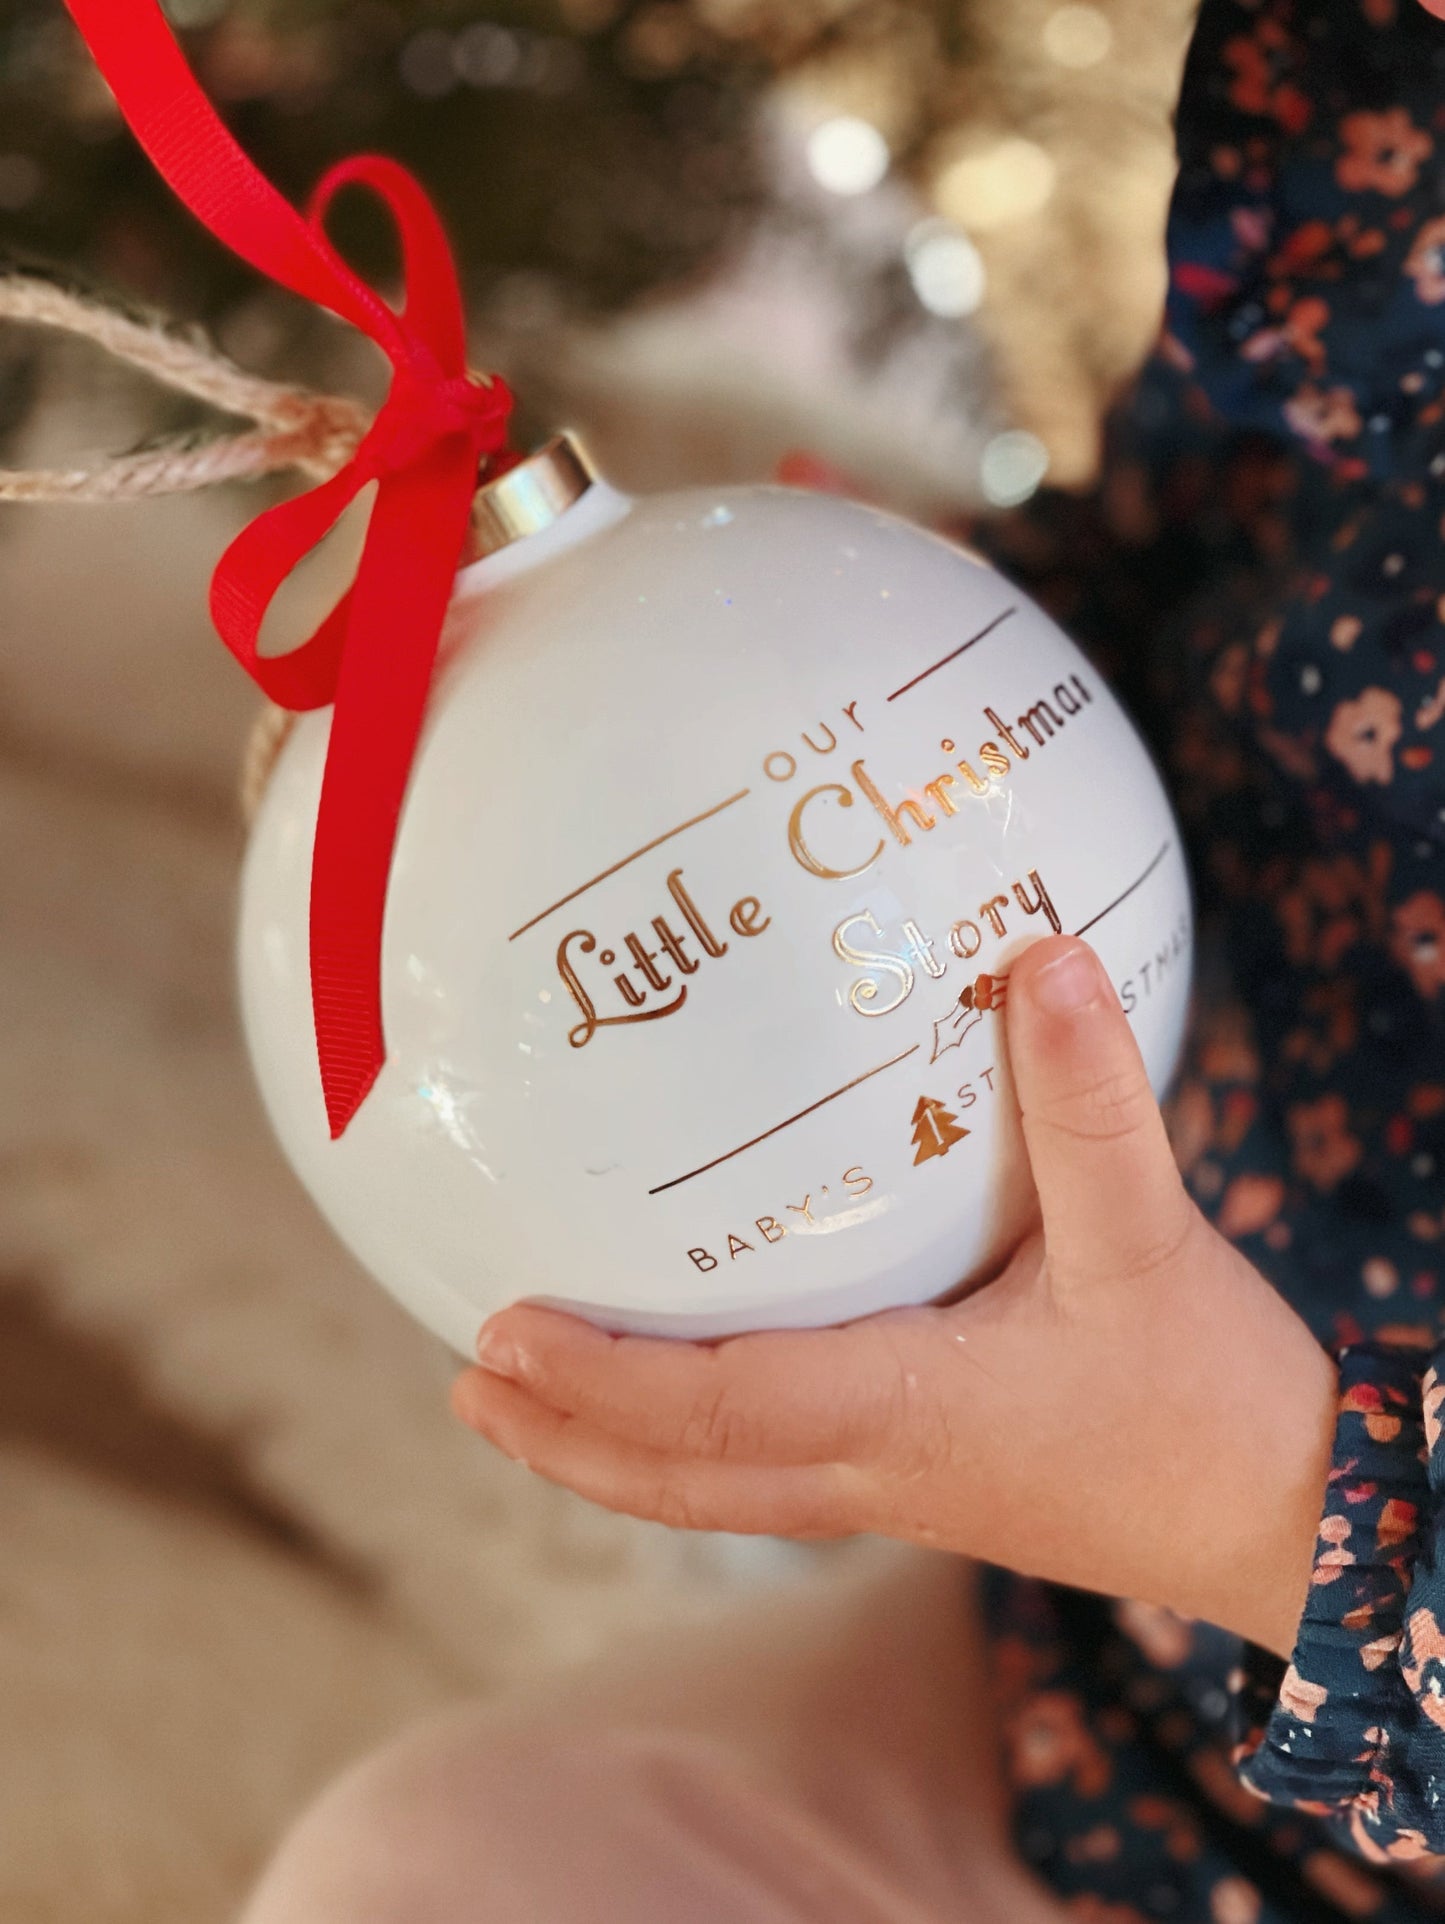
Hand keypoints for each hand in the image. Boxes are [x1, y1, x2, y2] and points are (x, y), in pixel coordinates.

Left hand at [453, 936, 1337, 1656]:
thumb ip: (1092, 1102)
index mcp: (903, 1416)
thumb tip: (1045, 962)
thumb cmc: (1211, 1401)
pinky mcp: (921, 1479)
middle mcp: (874, 1468)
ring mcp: (892, 1487)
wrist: (1283, 1524)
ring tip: (522, 1397)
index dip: (601, 1382)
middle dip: (565, 1439)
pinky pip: (770, 1472)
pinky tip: (682, 1388)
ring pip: (716, 1492)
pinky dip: (690, 1444)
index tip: (498, 1337)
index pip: (714, 1414)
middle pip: (681, 1483)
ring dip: (610, 1452)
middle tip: (467, 1383)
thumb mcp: (1152, 1239)